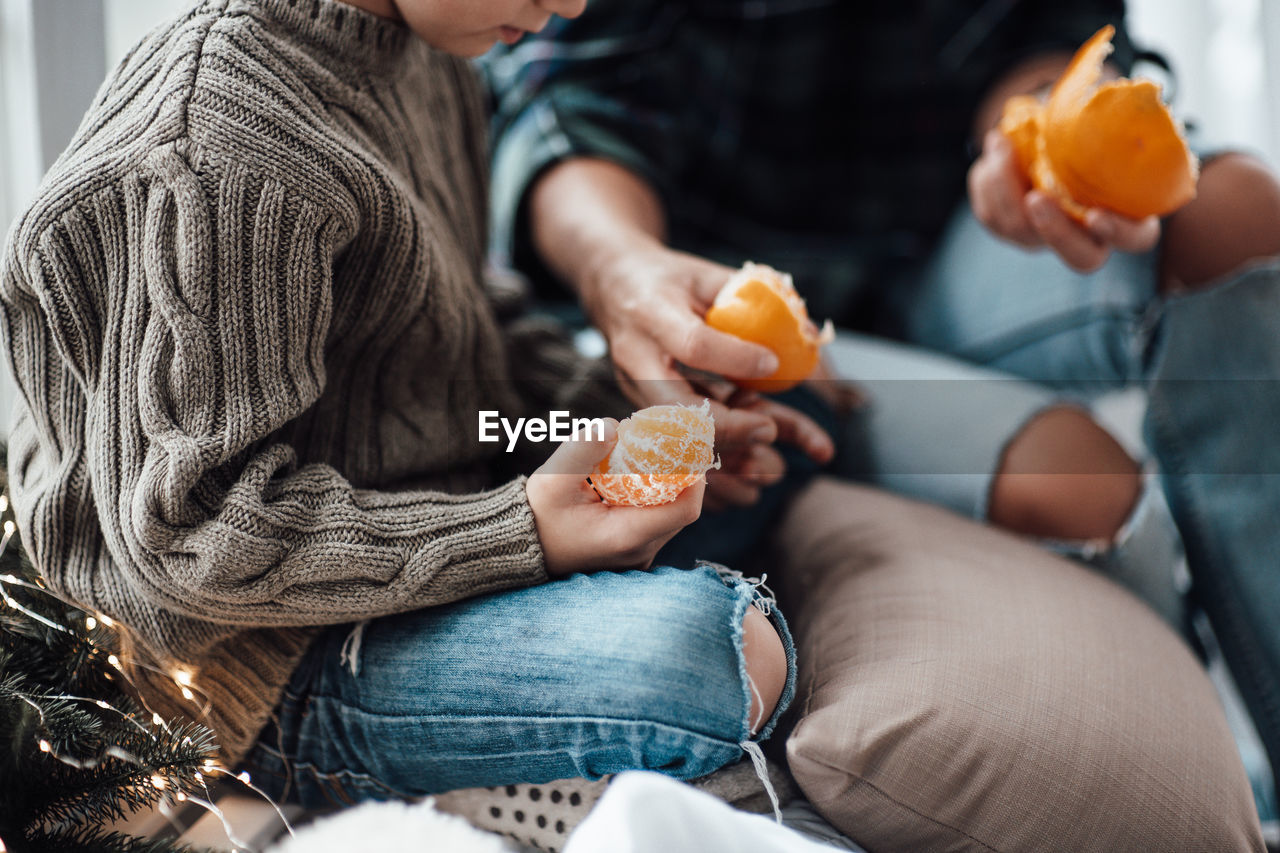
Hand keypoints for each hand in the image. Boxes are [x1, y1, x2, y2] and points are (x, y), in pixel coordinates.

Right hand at [526, 420, 704, 575]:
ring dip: (667, 485)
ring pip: (671, 515)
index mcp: (626, 537)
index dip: (693, 475)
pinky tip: (638, 475)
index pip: (685, 509)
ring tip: (650, 456)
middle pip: (681, 509)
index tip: (687, 446)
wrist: (520, 546)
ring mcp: (638, 555)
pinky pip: (657, 521)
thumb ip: (583, 449)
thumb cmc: (536, 515)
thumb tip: (614, 424)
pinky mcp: (633, 551)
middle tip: (669, 442)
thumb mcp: (552, 479)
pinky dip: (654, 496)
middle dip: (680, 474)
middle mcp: (639, 551)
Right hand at [584, 243, 834, 506]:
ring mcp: (636, 393)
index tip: (773, 364)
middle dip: (726, 427)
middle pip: (675, 409)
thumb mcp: (703, 272)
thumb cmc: (666, 280)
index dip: (735, 359)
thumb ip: (749, 298)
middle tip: (769, 430)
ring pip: (676, 440)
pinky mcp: (642, 414)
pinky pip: (677, 453)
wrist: (612, 288)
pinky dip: (715, 474)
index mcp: (653, 315)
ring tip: (774, 469)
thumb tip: (808, 333)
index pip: (693, 345)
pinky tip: (751, 487)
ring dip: (727, 459)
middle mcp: (637, 360)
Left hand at [969, 128, 1160, 271]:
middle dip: (1054, 230)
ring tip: (1003, 144)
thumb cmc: (1088, 121)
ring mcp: (1046, 236)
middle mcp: (1088, 234)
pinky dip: (988, 181)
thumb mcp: (1104, 113)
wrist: (1047, 127)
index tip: (1097, 215)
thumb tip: (1105, 89)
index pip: (1136, 239)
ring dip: (1007, 190)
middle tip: (1036, 199)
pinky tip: (996, 149)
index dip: (1120, 233)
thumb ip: (1110, 112)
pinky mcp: (1009, 227)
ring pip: (1022, 232)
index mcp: (1129, 212)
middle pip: (1080, 258)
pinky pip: (992, 216)